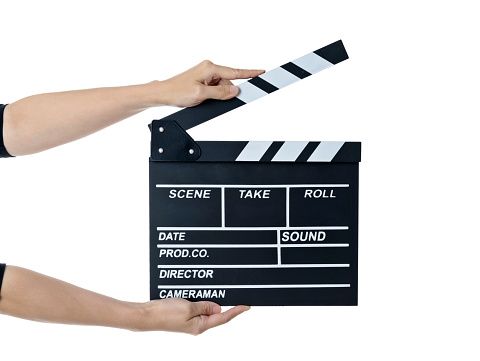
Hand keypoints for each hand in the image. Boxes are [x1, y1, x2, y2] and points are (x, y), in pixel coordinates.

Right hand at [134, 297, 249, 334]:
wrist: (146, 315)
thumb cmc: (165, 313)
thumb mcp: (189, 306)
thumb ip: (205, 306)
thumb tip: (218, 307)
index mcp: (201, 325)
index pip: (223, 317)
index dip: (236, 311)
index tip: (247, 306)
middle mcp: (197, 325)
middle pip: (216, 314)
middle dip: (224, 303)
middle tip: (232, 293)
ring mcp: (190, 321)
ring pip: (206, 309)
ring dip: (210, 300)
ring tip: (214, 291)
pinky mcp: (183, 316)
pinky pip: (197, 307)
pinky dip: (201, 300)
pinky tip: (200, 294)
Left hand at [155, 60, 264, 106]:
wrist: (164, 93)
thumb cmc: (177, 91)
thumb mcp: (201, 94)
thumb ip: (220, 93)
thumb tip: (235, 90)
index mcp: (210, 68)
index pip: (235, 72)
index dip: (250, 73)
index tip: (262, 72)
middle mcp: (209, 68)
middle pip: (229, 82)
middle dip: (227, 93)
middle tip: (213, 99)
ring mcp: (206, 74)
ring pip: (223, 87)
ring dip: (218, 95)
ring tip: (202, 99)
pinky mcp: (204, 80)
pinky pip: (216, 88)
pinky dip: (214, 95)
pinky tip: (204, 99)